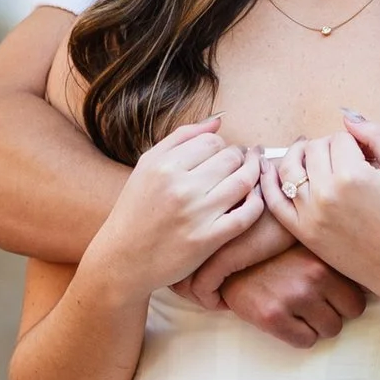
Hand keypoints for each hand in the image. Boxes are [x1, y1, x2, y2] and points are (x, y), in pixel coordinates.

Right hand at [92, 122, 261, 296]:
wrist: (123, 258)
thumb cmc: (136, 210)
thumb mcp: (147, 166)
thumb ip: (182, 138)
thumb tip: (218, 121)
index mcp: (164, 166)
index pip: (212, 141)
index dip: (221, 146)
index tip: (220, 156)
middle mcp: (180, 187)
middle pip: (231, 158)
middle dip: (239, 159)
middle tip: (239, 165)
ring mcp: (196, 214)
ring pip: (243, 181)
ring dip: (253, 176)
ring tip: (249, 177)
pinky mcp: (208, 240)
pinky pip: (246, 214)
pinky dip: (256, 203)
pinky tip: (252, 200)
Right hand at [172, 203, 367, 344]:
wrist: (226, 255)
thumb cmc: (271, 249)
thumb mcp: (306, 242)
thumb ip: (331, 256)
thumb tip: (366, 273)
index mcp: (324, 259)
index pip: (360, 294)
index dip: (346, 297)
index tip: (333, 294)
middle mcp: (313, 277)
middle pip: (350, 314)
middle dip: (335, 310)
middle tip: (316, 302)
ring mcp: (294, 297)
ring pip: (330, 329)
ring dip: (317, 324)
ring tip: (300, 309)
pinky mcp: (273, 316)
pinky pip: (306, 341)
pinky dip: (299, 335)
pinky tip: (287, 319)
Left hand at [260, 113, 379, 318]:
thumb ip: (377, 135)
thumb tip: (346, 117)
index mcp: (353, 175)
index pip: (339, 138)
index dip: (353, 143)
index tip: (364, 156)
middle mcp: (326, 193)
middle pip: (314, 149)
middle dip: (328, 148)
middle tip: (343, 159)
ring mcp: (310, 214)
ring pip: (290, 168)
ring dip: (298, 155)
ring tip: (308, 154)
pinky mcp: (303, 232)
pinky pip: (275, 202)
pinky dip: (269, 182)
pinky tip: (270, 170)